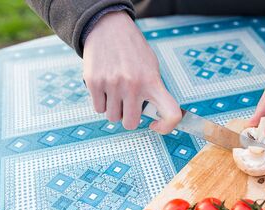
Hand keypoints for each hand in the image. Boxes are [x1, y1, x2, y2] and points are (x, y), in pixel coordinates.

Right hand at [83, 11, 180, 133]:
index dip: (167, 127)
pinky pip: (98, 108)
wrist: (108, 27)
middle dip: (129, 118)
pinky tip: (105, 87)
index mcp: (153, 82)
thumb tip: (154, 115)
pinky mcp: (94, 82)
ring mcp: (112, 84)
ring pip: (112, 117)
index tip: (156, 125)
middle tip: (128, 105)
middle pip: (130, 123)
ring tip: (116, 92)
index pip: (170, 113)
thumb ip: (153, 90)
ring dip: (114, 109)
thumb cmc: (133, 51)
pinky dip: (101, 102)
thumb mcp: (151, 67)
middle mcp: (133, 85)